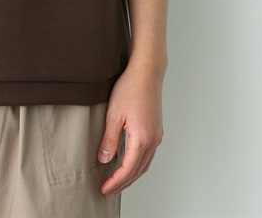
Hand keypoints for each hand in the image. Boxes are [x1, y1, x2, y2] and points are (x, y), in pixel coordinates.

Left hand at [97, 62, 164, 198]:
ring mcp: (156, 135)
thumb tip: (104, 159)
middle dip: (123, 183)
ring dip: (131, 175)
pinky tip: (129, 163)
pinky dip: (138, 164)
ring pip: (145, 164)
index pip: (128, 169)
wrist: (147, 72)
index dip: (115, 181)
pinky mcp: (156, 129)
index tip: (104, 189)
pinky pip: (147, 154)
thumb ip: (109, 139)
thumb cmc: (131, 87)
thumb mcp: (114, 114)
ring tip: (117, 181)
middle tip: (109, 190)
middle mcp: (153, 139)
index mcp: (142, 138)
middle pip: (138, 171)